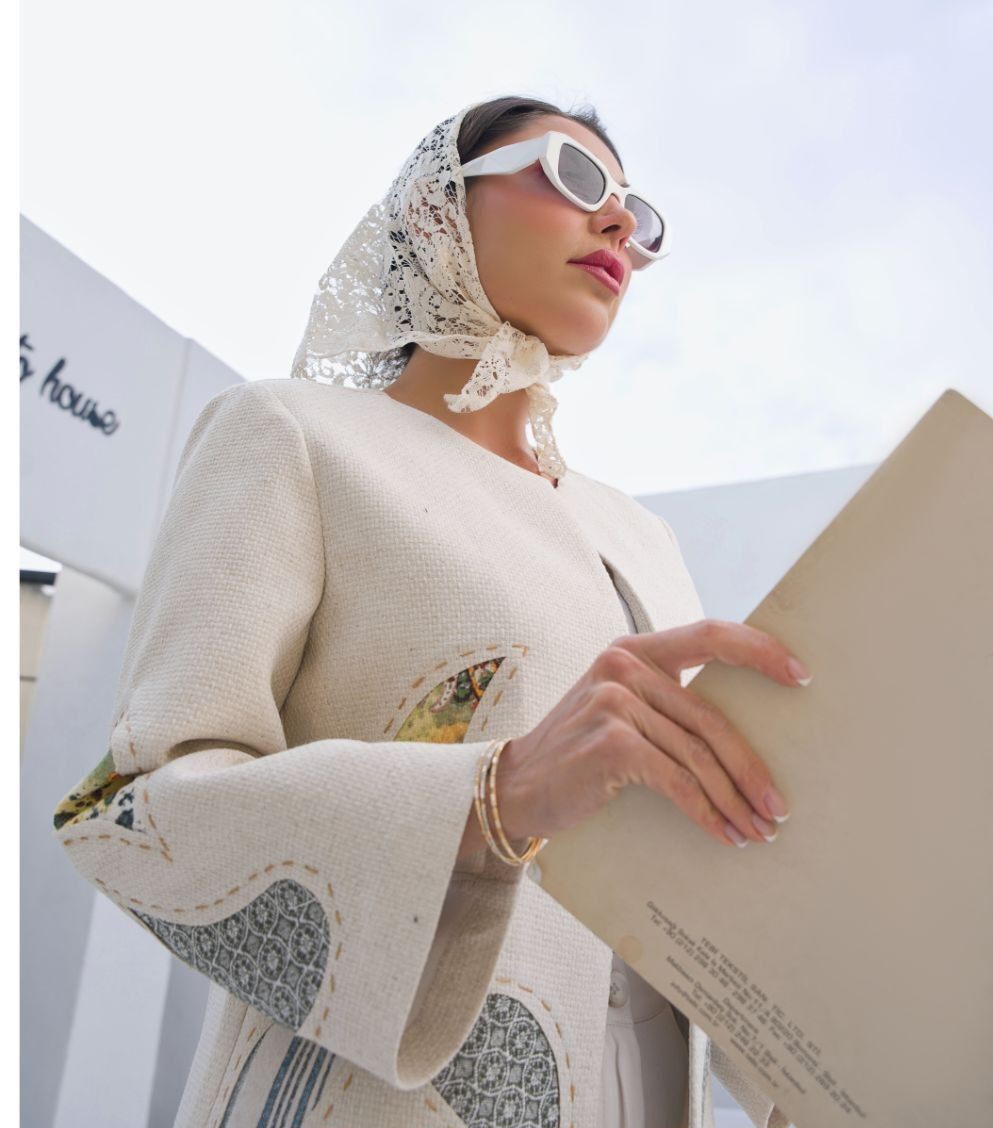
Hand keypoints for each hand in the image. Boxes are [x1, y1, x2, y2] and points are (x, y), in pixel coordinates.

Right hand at [496, 619, 807, 848]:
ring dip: (735, 799)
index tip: (800, 676)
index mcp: (634, 650)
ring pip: (698, 755)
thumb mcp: (619, 710)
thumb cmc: (579, 754)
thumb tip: (744, 734)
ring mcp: (614, 702)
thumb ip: (666, 704)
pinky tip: (722, 834)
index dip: (760, 651)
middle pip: (711, 718)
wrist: (517, 786)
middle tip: (779, 806)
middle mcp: (623, 667)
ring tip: (758, 828)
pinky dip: (706, 812)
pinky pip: (676, 781)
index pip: (710, 635)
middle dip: (751, 767)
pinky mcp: (611, 742)